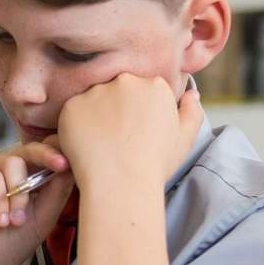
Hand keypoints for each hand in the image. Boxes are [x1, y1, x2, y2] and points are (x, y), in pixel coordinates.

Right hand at [0, 139, 72, 264]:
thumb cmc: (7, 246)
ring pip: (11, 162)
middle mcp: (7, 170)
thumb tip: (70, 164)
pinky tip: (0, 220)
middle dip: (47, 157)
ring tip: (15, 221)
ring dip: (18, 195)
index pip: (46, 154)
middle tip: (61, 165)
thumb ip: (57, 191)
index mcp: (27, 177)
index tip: (72, 160)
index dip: (59, 152)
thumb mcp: (43, 218)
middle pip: (30, 149)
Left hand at [57, 73, 202, 193]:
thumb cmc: (155, 163)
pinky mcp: (72, 106)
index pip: (144, 90)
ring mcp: (96, 92)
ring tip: (101, 142)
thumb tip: (190, 94)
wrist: (121, 182)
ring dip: (95, 115)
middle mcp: (126, 81)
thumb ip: (191, 111)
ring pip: (94, 99)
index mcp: (155, 85)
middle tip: (117, 137)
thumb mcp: (185, 138)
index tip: (136, 130)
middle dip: (117, 108)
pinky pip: (73, 112)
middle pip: (118, 90)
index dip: (139, 111)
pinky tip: (86, 144)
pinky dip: (76, 125)